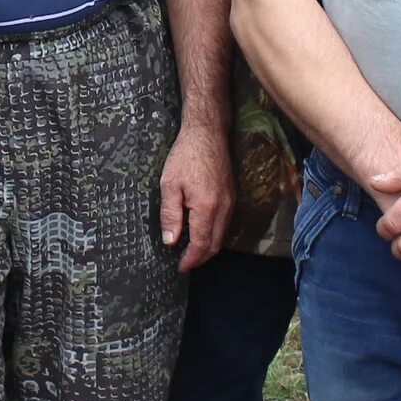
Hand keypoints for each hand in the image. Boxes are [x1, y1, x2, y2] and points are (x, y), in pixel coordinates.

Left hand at [159, 119, 231, 271]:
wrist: (208, 133)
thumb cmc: (185, 156)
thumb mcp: (169, 184)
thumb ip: (170, 215)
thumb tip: (170, 241)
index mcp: (207, 208)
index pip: (201, 244)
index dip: (191, 259)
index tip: (180, 268)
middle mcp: (223, 209)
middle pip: (215, 244)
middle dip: (201, 258)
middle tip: (185, 263)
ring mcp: (230, 202)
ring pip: (222, 235)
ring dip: (208, 247)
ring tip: (191, 252)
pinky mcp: (231, 195)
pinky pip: (225, 223)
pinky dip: (214, 234)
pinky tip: (201, 232)